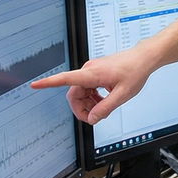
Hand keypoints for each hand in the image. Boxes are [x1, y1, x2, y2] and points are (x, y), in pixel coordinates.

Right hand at [29, 46, 156, 123]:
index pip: (65, 78)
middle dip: (81, 109)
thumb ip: (106, 108)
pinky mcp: (95, 73)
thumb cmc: (135, 72)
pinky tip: (103, 102)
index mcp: (92, 74)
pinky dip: (92, 98)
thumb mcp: (123, 95)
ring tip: (104, 109)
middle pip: (73, 94)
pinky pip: (86, 89)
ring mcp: (91, 71)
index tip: (34, 85)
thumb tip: (92, 119)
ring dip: (88, 104)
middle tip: (95, 118)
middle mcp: (88, 70)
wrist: (143, 58)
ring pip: (80, 93)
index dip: (48, 83)